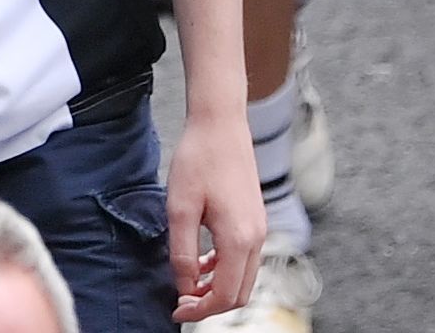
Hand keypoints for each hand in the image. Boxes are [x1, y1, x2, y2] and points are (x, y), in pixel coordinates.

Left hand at [165, 100, 265, 323]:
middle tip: (181, 301)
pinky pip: (244, 259)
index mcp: (239, 240)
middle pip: (239, 293)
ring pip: (243, 278)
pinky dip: (224, 269)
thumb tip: (185, 285)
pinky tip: (202, 259)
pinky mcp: (255, 220)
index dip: (199, 309)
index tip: (175, 310)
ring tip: (187, 281)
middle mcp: (256, 239)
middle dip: (210, 304)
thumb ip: (183, 251)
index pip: (225, 295)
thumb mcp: (180, 207)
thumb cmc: (198, 160)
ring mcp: (259, 229)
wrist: (220, 123)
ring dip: (217, 287)